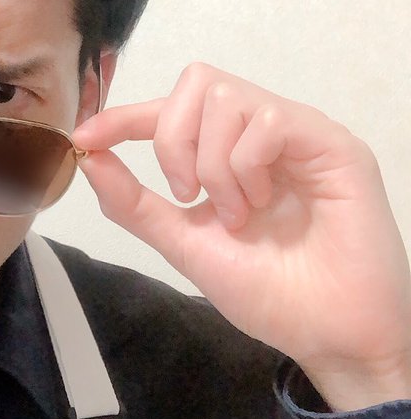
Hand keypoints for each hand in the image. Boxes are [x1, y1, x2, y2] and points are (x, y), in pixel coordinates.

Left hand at [73, 64, 410, 411]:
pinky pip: (268, 120)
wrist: (327, 333)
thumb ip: (135, 203)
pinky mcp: (332, 144)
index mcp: (229, 154)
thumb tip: (87, 157)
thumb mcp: (184, 243)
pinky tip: (265, 203)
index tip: (86, 138)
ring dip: (213, 163)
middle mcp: (264, 134)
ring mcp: (299, 135)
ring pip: (227, 97)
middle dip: (173, 140)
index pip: (171, 110)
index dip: (124, 116)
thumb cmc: (269, 293)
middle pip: (197, 84)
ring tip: (237, 213)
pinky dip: (248, 165)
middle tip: (188, 197)